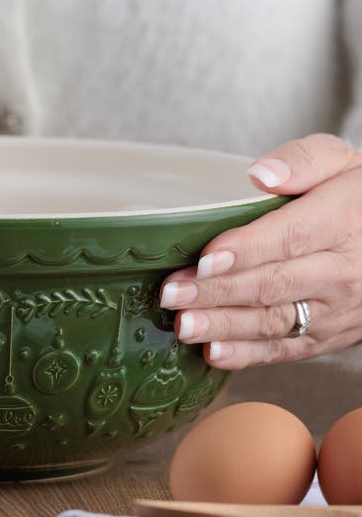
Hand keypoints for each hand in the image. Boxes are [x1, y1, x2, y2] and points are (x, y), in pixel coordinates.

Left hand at [160, 133, 361, 368]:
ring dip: (224, 326)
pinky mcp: (328, 336)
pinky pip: (286, 349)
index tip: (205, 258)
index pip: (290, 237)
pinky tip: (213, 353)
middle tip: (172, 294)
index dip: (245, 250)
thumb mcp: (340, 162)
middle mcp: (343, 271)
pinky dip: (247, 355)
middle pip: (273, 284)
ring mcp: (336, 310)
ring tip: (183, 326)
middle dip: (217, 292)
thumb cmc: (356, 197)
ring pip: (274, 322)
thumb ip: (302, 161)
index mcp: (343, 221)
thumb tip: (262, 175)